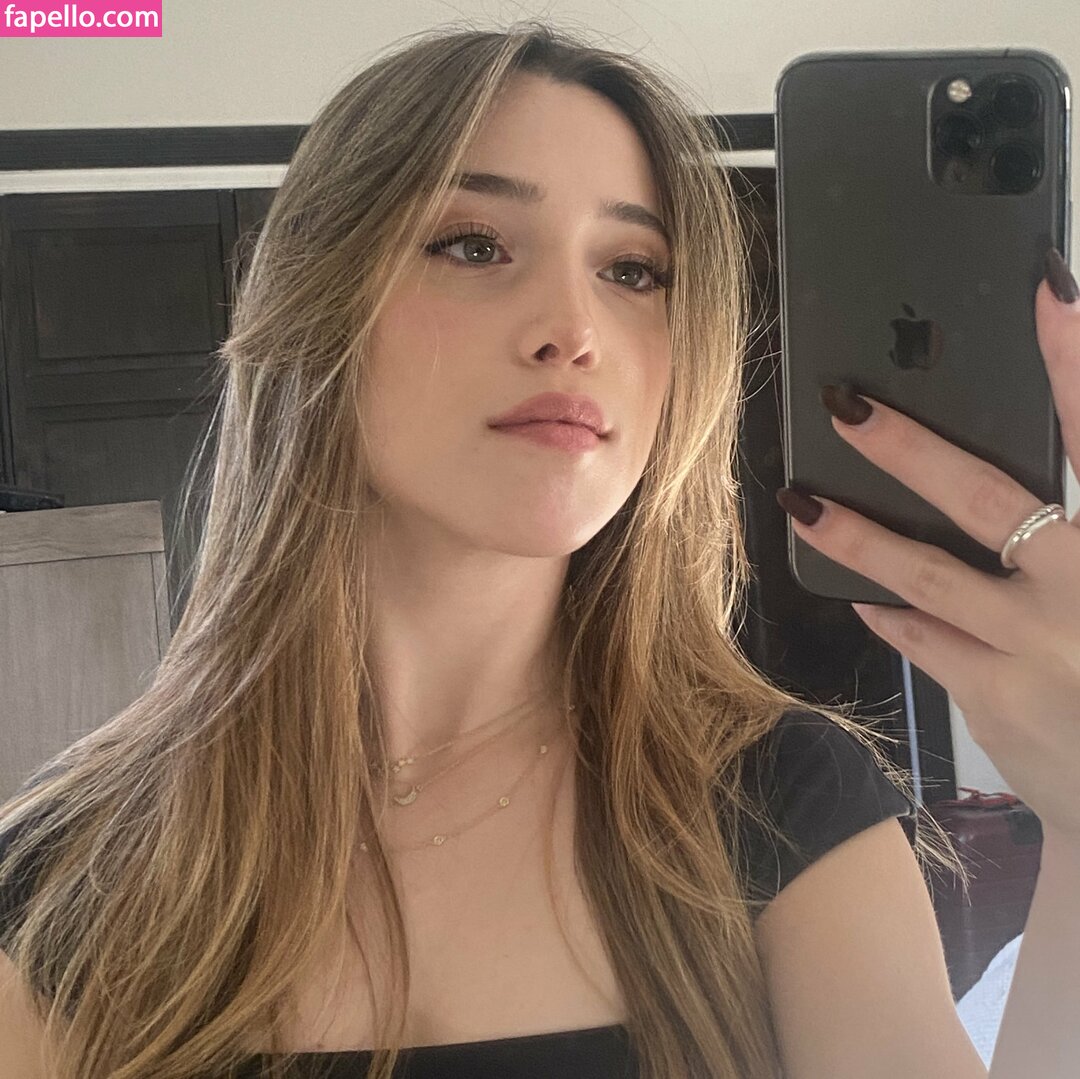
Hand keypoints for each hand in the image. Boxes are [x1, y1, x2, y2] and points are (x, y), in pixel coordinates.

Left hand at [776, 248, 1079, 846]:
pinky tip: (864, 597)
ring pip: (925, 572)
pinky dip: (891, 611)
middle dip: (908, 446)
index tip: (1044, 288)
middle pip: (985, 496)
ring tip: (801, 499)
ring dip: (857, 533)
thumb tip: (1026, 485)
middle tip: (844, 403)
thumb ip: (1076, 528)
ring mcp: (1035, 645)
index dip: (1077, 359)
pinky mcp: (993, 696)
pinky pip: (921, 636)